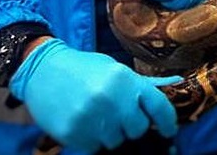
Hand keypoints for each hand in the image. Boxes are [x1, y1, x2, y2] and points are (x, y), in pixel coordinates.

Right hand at [9, 38, 179, 151]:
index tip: (167, 130)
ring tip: (98, 117)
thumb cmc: (83, 68)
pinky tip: (84, 123)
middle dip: (132, 126)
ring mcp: (90, 117)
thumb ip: (141, 84)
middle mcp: (110, 98)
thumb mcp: (114, 69)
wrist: (42, 69)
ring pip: (116, 142)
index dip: (167, 122)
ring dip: (111, 134)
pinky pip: (94, 147)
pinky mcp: (72, 132)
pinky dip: (92, 140)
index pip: (159, 106)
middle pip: (138, 129)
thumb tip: (175, 84)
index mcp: (124, 79)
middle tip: (119, 116)